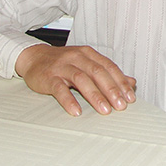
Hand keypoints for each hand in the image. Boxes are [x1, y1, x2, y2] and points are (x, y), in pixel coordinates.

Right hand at [15, 44, 136, 115]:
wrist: (34, 57)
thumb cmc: (63, 63)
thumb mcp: (86, 63)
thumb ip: (108, 73)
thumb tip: (131, 82)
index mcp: (88, 54)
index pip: (109, 67)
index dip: (121, 82)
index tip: (130, 97)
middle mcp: (77, 57)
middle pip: (98, 72)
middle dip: (111, 90)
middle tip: (121, 106)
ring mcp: (62, 66)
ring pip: (81, 79)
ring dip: (95, 96)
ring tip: (105, 110)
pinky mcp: (49, 77)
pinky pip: (60, 89)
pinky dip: (69, 100)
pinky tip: (76, 111)